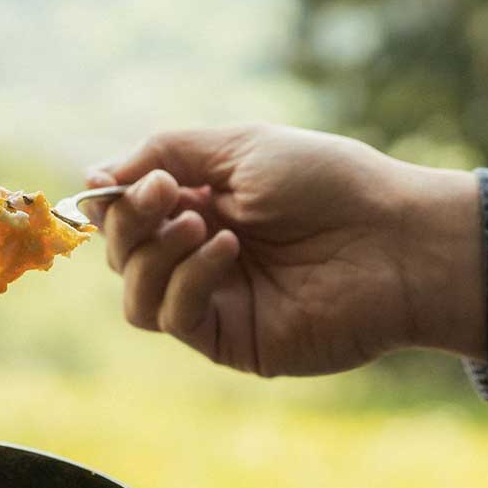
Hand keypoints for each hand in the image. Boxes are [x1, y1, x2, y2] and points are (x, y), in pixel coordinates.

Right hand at [90, 123, 484, 375]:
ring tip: (200, 225)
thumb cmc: (329, 183)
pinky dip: (187, 279)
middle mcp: (199, 256)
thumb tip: (92, 179)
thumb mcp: (239, 147)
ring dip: (152, 256)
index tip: (130, 180)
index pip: (126, 213)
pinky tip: (227, 250)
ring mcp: (214, 301)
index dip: (114, 199)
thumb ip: (163, 153)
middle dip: (131, 221)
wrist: (395, 238)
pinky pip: (173, 317)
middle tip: (169, 195)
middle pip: (122, 254)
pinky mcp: (231, 339)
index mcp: (201, 206)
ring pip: (135, 296)